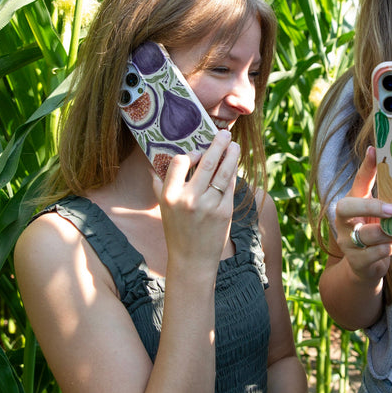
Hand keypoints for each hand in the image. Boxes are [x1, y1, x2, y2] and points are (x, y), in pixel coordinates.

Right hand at [152, 130, 239, 273]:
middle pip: (207, 163)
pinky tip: (235, 164)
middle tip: (225, 133)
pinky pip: (230, 186)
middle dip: (218, 145)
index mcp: (170, 195)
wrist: (192, 259)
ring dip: (231, 155)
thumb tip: (156, 163)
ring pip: (223, 172)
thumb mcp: (163, 207)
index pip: (180, 162)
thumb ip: (160, 185)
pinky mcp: (224, 211)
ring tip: (234, 145)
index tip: (198, 151)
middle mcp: (189, 198)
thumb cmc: (176, 230)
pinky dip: (233, 173)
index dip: (190, 154)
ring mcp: (209, 205)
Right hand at [334, 146, 391, 283]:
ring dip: (390, 233)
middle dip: (372, 208)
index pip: (357, 181)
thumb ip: (387, 198)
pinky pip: (378, 253)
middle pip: (346, 207)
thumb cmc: (373, 232)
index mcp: (350, 202)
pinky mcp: (356, 261)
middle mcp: (342, 220)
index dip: (365, 166)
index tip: (374, 150)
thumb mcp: (377, 213)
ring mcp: (346, 241)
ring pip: (369, 234)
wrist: (363, 267)